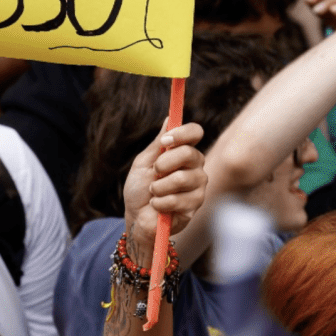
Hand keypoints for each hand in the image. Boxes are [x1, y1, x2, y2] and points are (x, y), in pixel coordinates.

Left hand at [121, 120, 206, 251]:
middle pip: (189, 154)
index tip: (165, 141)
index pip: (195, 132)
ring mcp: (198, 186)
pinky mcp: (195, 205)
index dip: (182, 133)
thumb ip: (158, 144)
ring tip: (154, 193)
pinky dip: (159, 203)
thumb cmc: (139, 189)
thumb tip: (170, 118)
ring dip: (159, 187)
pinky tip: (157, 206)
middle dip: (163, 163)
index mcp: (183, 152)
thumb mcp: (144, 163)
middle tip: (154, 173)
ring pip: (182, 178)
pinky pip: (178, 199)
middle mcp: (195, 166)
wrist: (136, 218)